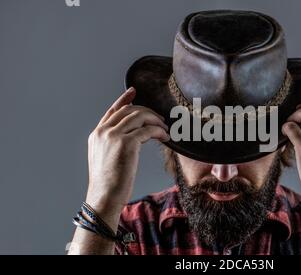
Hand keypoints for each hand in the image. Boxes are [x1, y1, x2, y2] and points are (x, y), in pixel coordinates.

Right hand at [85, 87, 169, 226]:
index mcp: (97, 134)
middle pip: (129, 110)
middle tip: (160, 119)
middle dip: (147, 111)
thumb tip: (134, 137)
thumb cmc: (108, 183)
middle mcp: (103, 131)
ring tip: (165, 128)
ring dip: (155, 120)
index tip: (134, 92)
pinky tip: (165, 137)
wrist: (104, 196)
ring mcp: (113, 136)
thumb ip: (114, 143)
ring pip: (139, 117)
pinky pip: (148, 130)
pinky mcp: (126, 143)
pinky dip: (159, 131)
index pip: (112, 110)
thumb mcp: (106, 158)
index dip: (124, 99)